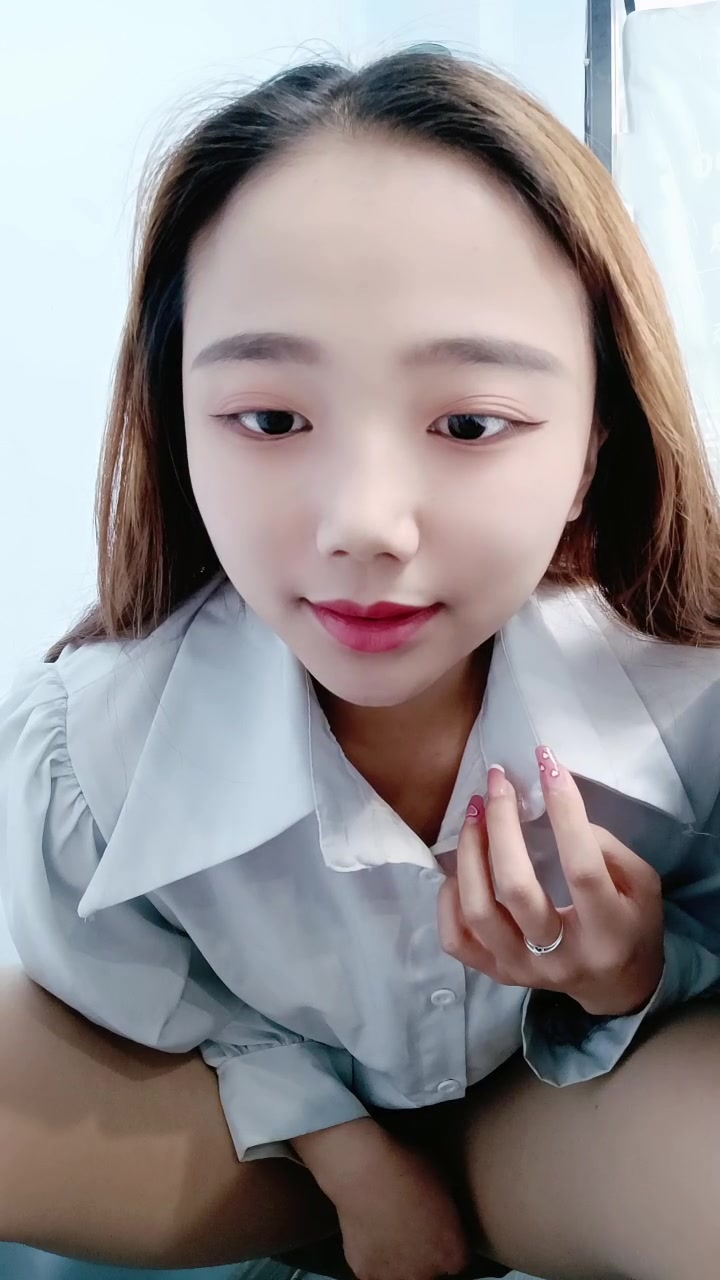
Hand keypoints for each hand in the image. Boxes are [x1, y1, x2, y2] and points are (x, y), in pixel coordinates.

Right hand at [335, 1136, 470, 1279]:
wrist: (363, 1171)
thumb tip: (441, 1210)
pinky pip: (372, 1266)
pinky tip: (368, 1228)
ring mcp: (394, 1277)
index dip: (444, 1240)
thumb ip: (447, 1207)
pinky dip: (371, 1252)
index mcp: (452, 1252)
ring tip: (387, 1226)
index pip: (455, 1258)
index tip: (435, 1225)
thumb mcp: (444, 1180)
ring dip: (396, 1256)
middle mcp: (426, 1274)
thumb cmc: (408, 1167)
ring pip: (399, 1272)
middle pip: (428, 1271)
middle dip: (422, 1252)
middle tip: (409, 1223)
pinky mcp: (365, 1273)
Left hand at [437, 745, 664, 1015]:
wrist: (618, 987)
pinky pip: (457, 939)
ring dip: (470, 853)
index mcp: (607, 930)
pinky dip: (449, 900)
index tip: (547, 764)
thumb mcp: (642, 886)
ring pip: (479, 912)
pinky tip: (460, 868)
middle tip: (498, 781)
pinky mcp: (499, 974)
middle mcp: (562, 955)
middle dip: (502, 824)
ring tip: (474, 812)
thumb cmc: (632, 924)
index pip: (582, 867)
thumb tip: (559, 814)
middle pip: (516, 889)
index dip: (564, 812)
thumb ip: (608, 850)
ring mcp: (524, 968)